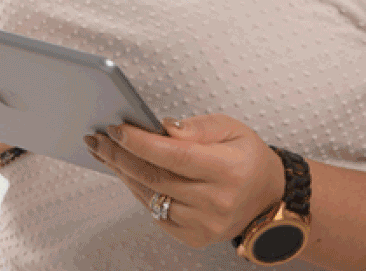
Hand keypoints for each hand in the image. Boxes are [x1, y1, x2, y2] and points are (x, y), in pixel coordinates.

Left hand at [86, 113, 285, 250]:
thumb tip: (161, 128)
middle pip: (156, 177)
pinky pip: (156, 214)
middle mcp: (216, 200)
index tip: (117, 129)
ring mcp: (204, 224)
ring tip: (107, 154)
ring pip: (151, 197)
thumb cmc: (248, 158)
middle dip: (121, 155)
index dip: (142, 143)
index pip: (176, 156)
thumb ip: (198, 127)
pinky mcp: (193, 237)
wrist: (268, 197)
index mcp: (229, 169)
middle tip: (98, 139)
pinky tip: (130, 174)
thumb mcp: (232, 129)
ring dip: (124, 174)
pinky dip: (140, 192)